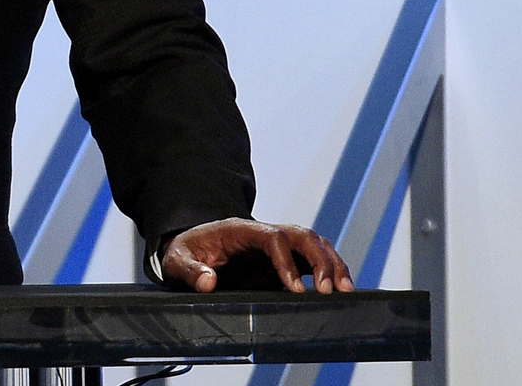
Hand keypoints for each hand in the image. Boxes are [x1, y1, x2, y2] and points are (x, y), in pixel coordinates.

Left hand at [159, 218, 352, 293]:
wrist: (192, 247)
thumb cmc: (187, 251)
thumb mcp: (177, 260)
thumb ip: (190, 270)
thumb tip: (208, 282)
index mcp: (240, 230)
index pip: (272, 238)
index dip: (286, 261)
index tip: (295, 288)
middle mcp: (263, 233)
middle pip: (301, 236)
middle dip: (320, 260)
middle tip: (329, 290)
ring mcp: (277, 245)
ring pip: (313, 244)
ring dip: (332, 263)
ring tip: (345, 290)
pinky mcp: (284, 259)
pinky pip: (312, 258)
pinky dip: (330, 270)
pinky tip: (341, 289)